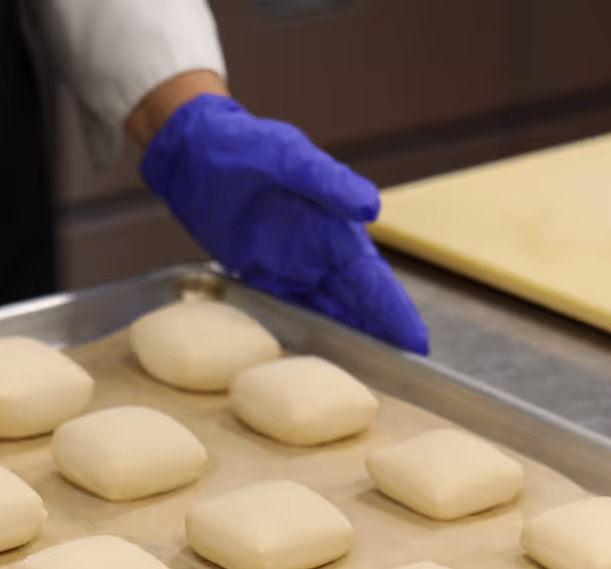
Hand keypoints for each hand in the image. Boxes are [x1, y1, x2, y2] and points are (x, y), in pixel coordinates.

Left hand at [140, 94, 429, 354]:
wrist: (194, 150)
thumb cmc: (243, 144)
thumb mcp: (286, 156)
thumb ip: (327, 181)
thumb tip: (370, 207)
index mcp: (334, 227)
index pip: (373, 279)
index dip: (395, 313)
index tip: (417, 345)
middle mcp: (319, 251)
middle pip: (356, 305)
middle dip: (377, 340)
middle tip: (397, 381)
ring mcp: (290, 265)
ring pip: (325, 313)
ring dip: (341, 344)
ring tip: (358, 382)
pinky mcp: (261, 275)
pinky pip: (287, 312)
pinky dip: (301, 336)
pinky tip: (308, 362)